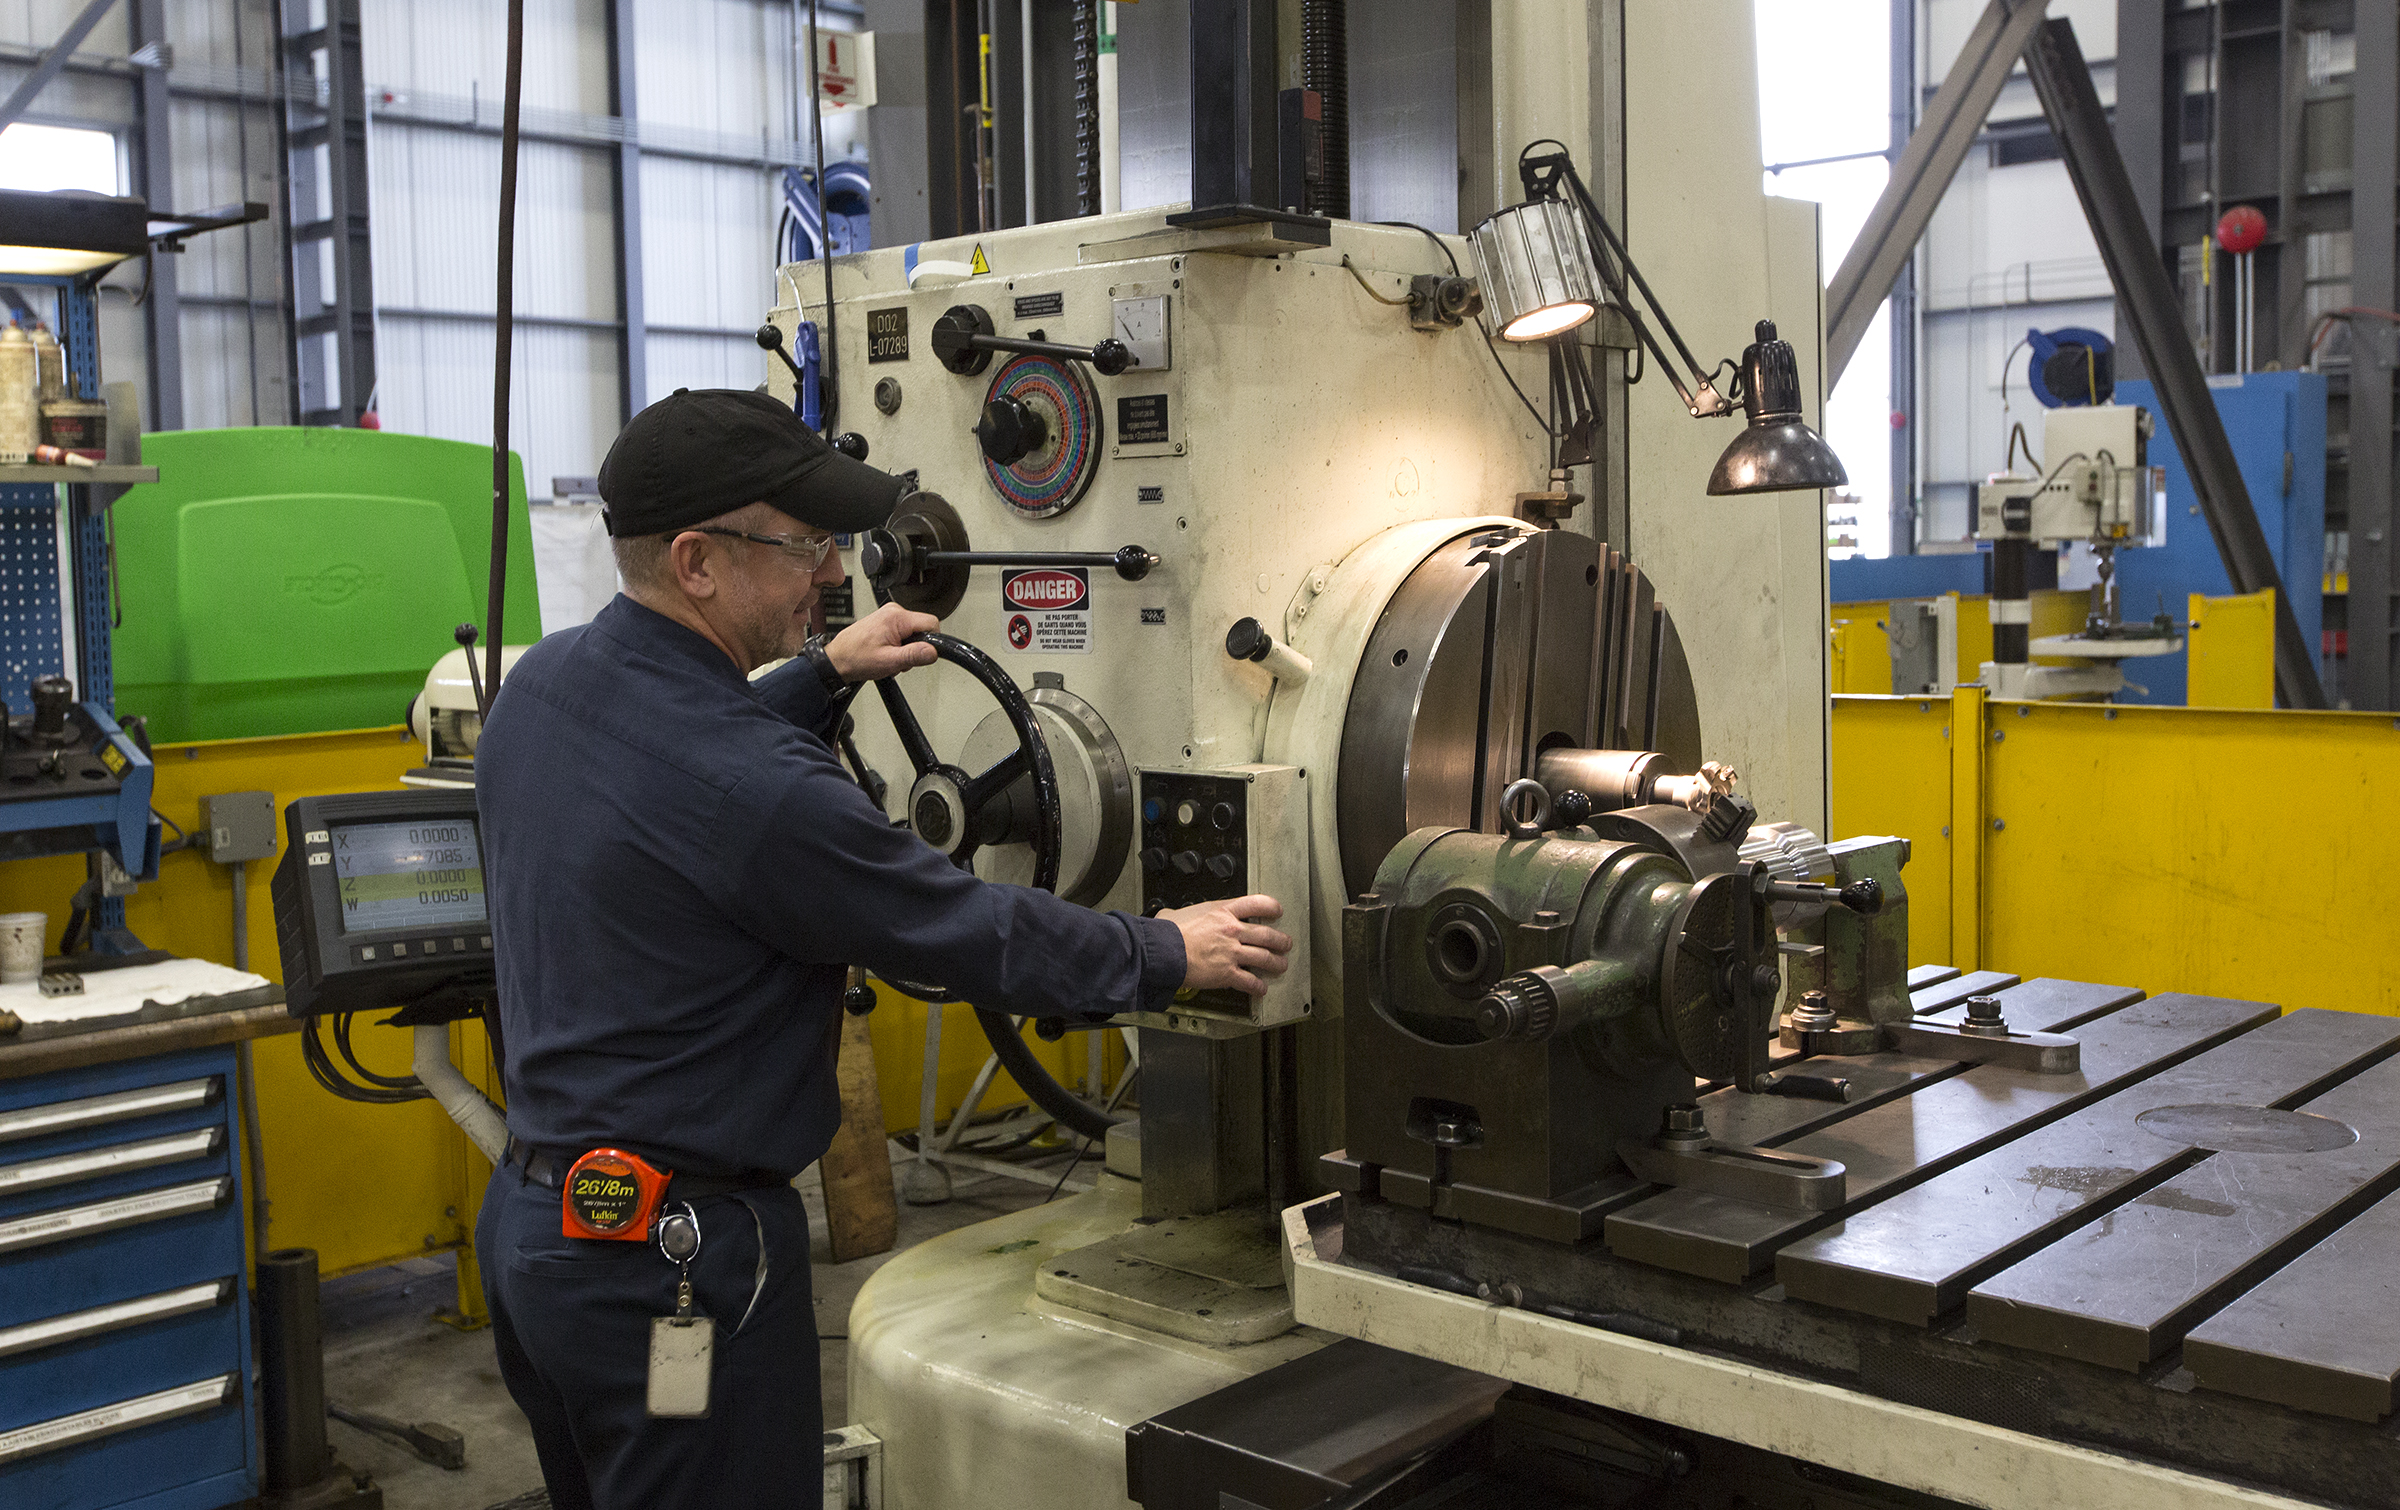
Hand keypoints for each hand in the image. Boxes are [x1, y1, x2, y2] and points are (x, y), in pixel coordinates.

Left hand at [826, 603, 939, 681]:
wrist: (837, 660)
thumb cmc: (855, 658)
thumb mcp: (888, 661)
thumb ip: (913, 655)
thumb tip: (933, 651)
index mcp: (896, 617)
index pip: (932, 623)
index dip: (931, 642)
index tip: (920, 654)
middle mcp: (893, 611)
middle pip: (923, 629)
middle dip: (916, 648)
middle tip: (899, 659)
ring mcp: (888, 616)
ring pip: (914, 633)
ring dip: (906, 649)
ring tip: (890, 657)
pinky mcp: (885, 622)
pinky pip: (904, 633)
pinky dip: (899, 646)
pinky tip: (887, 652)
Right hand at [1162, 894, 1292, 997]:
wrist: (1162, 951)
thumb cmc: (1166, 933)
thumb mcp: (1176, 913)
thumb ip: (1182, 915)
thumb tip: (1170, 915)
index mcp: (1221, 911)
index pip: (1256, 903)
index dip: (1271, 906)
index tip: (1277, 911)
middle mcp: (1231, 930)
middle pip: (1266, 934)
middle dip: (1280, 940)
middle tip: (1285, 943)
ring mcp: (1231, 952)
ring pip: (1264, 957)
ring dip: (1276, 963)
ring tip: (1281, 966)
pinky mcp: (1227, 973)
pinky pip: (1250, 981)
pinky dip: (1258, 986)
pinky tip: (1260, 988)